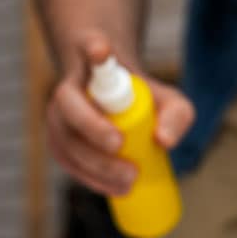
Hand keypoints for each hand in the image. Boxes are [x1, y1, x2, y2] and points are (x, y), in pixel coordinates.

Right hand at [45, 30, 195, 195]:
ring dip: (94, 163)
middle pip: (69, 104)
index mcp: (94, 64)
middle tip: (121, 146)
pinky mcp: (60, 142)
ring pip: (64, 138)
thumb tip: (164, 141)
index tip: (102, 50)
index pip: (89, 46)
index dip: (94, 48)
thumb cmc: (144, 99)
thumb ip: (177, 115)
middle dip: (93, 127)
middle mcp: (70, 86)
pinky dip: (89, 178)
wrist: (118, 104)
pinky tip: (113, 190)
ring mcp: (59, 115)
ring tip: (129, 181)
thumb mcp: (170, 101)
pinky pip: (67, 160)